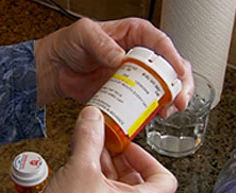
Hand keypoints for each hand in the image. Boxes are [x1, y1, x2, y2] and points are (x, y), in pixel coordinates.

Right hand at [20, 106, 177, 192]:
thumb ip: (89, 139)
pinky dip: (89, 166)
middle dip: (118, 152)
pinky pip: (95, 183)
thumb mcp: (81, 171)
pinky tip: (77, 152)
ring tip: (89, 139)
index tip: (130, 144)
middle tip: (106, 135)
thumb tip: (93, 117)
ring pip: (111, 177)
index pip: (163, 180)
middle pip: (133, 174)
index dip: (148, 157)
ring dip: (101, 156)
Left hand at [35, 18, 193, 115]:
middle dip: (179, 83)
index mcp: (132, 35)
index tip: (178, 72)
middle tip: (179, 99)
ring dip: (170, 99)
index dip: (173, 57)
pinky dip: (152, 110)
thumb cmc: (68, 45)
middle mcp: (137, 55)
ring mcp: (133, 76)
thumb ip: (101, 42)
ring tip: (167, 110)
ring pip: (161, 86)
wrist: (56, 70)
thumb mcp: (83, 34)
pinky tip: (154, 116)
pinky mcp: (125, 93)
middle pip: (169, 66)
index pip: (159, 43)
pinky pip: (144, 101)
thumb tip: (120, 58)